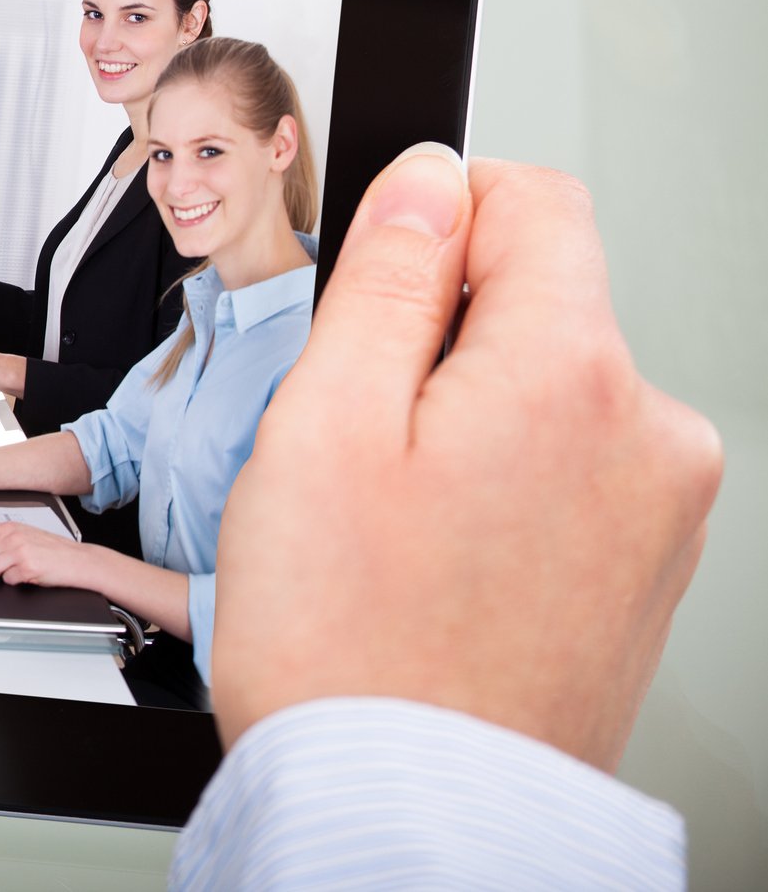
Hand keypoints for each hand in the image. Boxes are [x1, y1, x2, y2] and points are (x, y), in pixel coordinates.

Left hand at [0, 522, 98, 586]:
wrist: (79, 560)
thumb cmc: (55, 549)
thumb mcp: (26, 534)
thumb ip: (3, 537)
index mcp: (9, 527)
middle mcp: (12, 538)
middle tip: (6, 565)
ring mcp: (19, 553)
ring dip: (2, 574)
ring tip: (18, 570)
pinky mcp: (27, 568)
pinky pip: (7, 580)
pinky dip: (16, 581)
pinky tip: (28, 575)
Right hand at [213, 151, 720, 772]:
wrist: (402, 808)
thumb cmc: (351, 644)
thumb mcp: (326, 422)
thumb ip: (389, 276)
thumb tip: (430, 178)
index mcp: (572, 375)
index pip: (531, 198)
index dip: (434, 219)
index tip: (375, 293)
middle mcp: (649, 436)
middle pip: (540, 301)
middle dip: (440, 338)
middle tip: (359, 440)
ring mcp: (660, 513)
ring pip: (548, 390)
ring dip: (469, 419)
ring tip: (394, 520)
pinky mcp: (646, 572)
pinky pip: (568, 472)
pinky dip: (501, 489)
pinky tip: (436, 560)